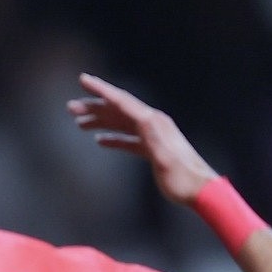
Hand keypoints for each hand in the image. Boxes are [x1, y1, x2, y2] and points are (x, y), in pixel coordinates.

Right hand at [67, 74, 217, 204]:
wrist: (201, 191)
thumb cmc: (183, 179)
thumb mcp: (166, 159)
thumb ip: (154, 139)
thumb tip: (142, 119)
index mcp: (153, 123)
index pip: (122, 101)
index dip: (101, 89)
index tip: (83, 79)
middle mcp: (153, 124)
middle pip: (119, 110)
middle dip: (94, 106)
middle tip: (70, 108)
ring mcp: (153, 136)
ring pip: (122, 123)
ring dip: (101, 121)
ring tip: (79, 123)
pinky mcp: (153, 149)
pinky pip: (129, 139)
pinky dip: (114, 137)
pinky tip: (100, 141)